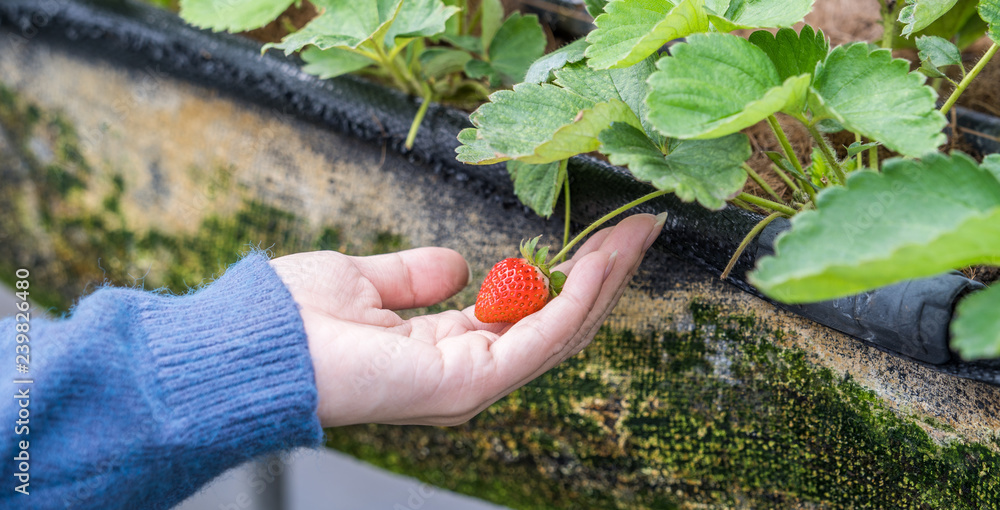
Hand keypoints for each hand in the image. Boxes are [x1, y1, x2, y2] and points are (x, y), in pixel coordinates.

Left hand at [269, 213, 664, 426]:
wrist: (255, 344)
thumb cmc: (294, 319)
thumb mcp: (367, 281)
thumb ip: (415, 277)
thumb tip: (459, 265)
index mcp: (442, 350)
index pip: (522, 316)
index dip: (563, 276)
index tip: (598, 236)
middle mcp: (465, 372)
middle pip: (552, 325)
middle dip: (598, 277)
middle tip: (637, 230)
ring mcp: (471, 383)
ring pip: (558, 331)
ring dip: (601, 282)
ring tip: (634, 236)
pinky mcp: (469, 382)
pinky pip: (540, 336)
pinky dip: (576, 298)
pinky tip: (601, 262)